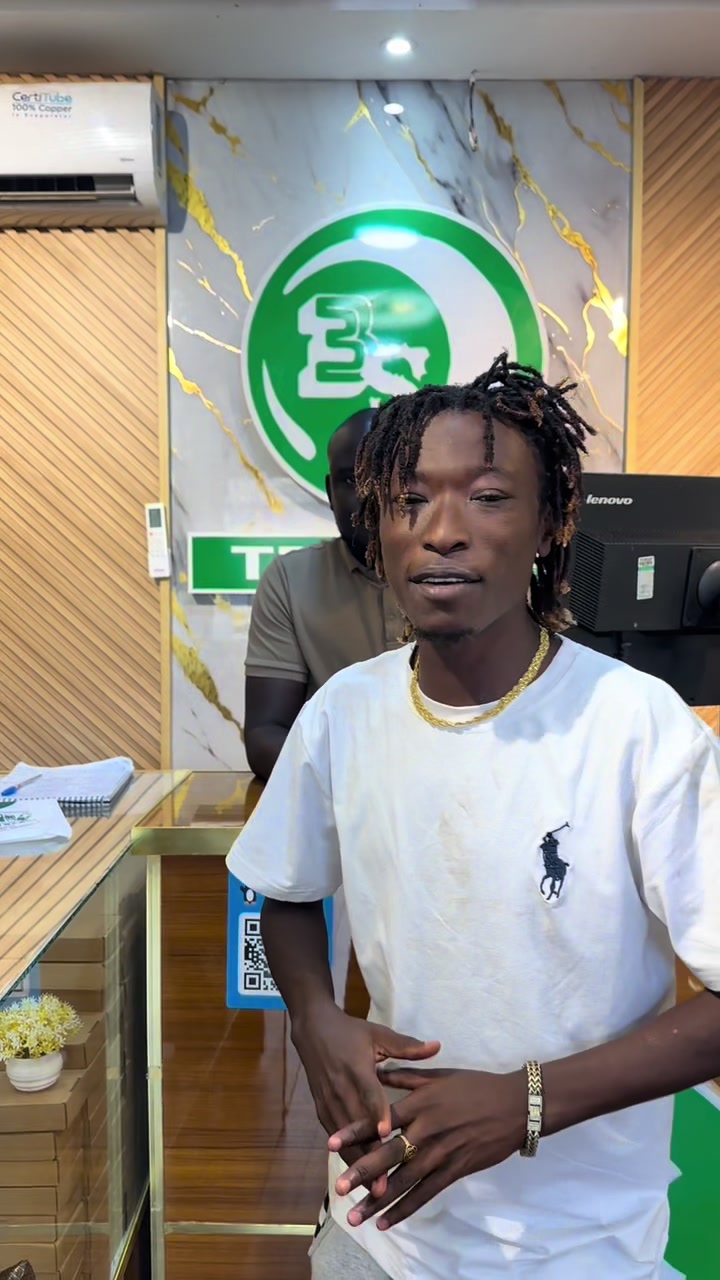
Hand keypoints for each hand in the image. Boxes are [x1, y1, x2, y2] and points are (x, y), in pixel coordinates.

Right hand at [291, 1005, 439, 1193]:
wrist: (312, 1030)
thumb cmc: (351, 1032)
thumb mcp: (378, 1034)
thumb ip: (407, 1046)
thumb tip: (438, 1046)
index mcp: (357, 1068)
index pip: (369, 1094)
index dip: (377, 1114)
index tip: (387, 1135)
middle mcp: (341, 1089)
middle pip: (355, 1127)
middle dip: (369, 1157)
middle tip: (384, 1185)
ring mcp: (329, 1102)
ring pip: (344, 1140)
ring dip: (357, 1164)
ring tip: (373, 1191)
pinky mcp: (321, 1110)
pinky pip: (335, 1137)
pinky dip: (346, 1156)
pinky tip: (358, 1176)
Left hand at [329, 1067, 526, 1229]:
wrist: (515, 1106)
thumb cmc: (476, 1086)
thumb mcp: (440, 1076)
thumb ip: (407, 1076)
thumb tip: (377, 1071)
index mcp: (421, 1102)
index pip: (382, 1119)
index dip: (355, 1131)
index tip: (330, 1143)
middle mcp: (428, 1129)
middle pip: (390, 1155)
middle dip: (362, 1173)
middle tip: (338, 1189)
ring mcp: (442, 1153)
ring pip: (406, 1181)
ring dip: (380, 1201)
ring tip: (356, 1216)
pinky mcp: (456, 1170)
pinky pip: (427, 1193)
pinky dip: (407, 1209)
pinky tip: (388, 1221)